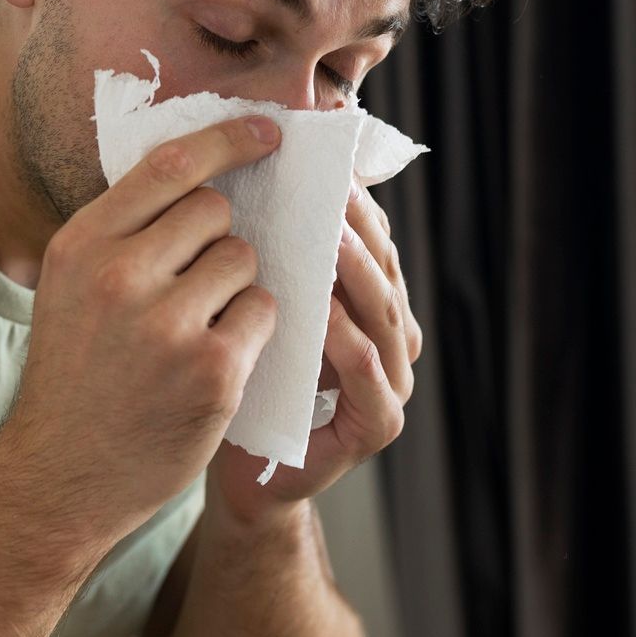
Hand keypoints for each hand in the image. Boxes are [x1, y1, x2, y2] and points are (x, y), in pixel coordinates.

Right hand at [0, 116, 282, 538]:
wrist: (58, 475)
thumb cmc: (76, 375)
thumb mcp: (72, 288)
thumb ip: (125, 232)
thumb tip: (206, 172)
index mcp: (81, 245)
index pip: (170, 164)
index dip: (226, 139)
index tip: (267, 131)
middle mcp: (119, 276)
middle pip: (215, 213)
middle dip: (218, 242)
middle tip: (190, 289)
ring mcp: (167, 324)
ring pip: (244, 262)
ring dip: (236, 289)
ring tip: (195, 331)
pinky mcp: (212, 368)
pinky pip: (264, 311)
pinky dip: (252, 331)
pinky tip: (217, 361)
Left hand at [212, 183, 420, 515]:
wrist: (243, 476)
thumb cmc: (244, 383)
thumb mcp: (259, 309)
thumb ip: (276, 259)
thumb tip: (255, 176)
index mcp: (370, 306)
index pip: (370, 240)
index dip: (351, 201)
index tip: (322, 160)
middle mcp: (392, 340)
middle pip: (383, 270)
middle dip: (357, 226)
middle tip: (328, 186)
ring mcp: (393, 384)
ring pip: (382, 315)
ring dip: (357, 274)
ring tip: (330, 237)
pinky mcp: (379, 425)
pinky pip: (366, 373)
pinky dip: (348, 341)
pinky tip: (325, 314)